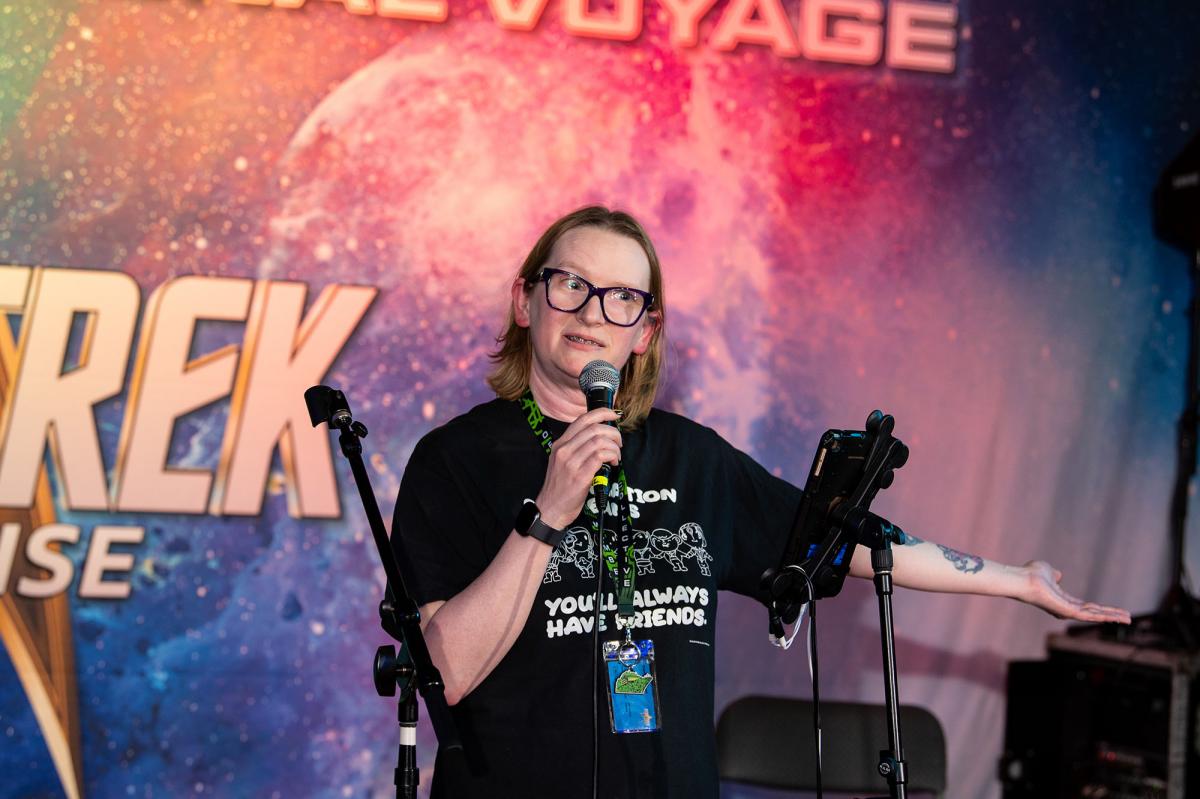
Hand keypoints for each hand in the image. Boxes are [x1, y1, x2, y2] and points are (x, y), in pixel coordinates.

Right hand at [535, 408, 620, 529]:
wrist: (551, 509)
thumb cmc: (560, 487)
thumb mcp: (561, 462)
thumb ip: (576, 448)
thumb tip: (599, 437)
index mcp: (560, 444)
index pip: (582, 420)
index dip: (602, 413)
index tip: (614, 415)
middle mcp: (564, 450)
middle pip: (594, 428)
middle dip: (613, 432)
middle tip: (619, 442)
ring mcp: (571, 463)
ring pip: (599, 441)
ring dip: (614, 446)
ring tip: (617, 455)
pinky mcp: (580, 476)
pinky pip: (601, 456)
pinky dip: (612, 456)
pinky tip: (614, 463)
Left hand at [1020, 560, 1130, 623]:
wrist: (1023, 579)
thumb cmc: (1031, 574)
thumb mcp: (1047, 571)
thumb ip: (1054, 575)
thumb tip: (1057, 575)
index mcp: (1063, 600)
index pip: (1086, 607)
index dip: (1100, 609)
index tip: (1113, 610)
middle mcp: (1066, 608)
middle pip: (1094, 613)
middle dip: (1111, 615)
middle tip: (1128, 617)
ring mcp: (1067, 611)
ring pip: (1094, 616)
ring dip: (1112, 616)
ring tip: (1128, 618)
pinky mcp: (1067, 611)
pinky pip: (1089, 616)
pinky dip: (1104, 616)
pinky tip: (1116, 617)